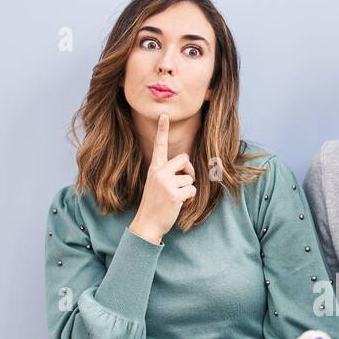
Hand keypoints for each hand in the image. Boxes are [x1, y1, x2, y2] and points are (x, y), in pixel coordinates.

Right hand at [130, 112, 195, 243]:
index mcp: (154, 168)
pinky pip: (192, 190)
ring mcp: (166, 183)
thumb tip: (187, 169)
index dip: (162, 130)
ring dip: (187, 189)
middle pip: (184, 158)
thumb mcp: (156, 184)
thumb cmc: (155, 204)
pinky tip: (178, 204)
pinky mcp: (174, 194)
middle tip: (183, 182)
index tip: (164, 114)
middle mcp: (159, 172)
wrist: (147, 224)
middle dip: (189, 170)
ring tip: (175, 198)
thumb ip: (167, 174)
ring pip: (190, 178)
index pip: (159, 146)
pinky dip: (189, 199)